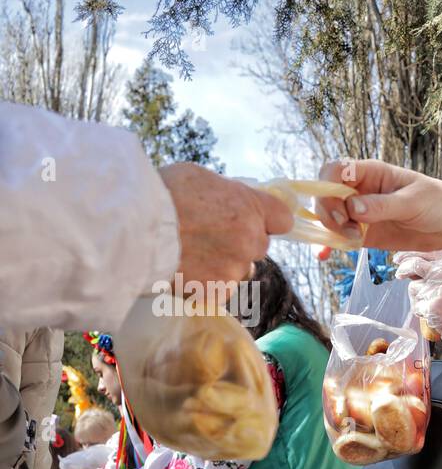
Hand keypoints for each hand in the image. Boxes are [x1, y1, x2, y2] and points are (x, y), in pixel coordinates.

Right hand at [158, 164, 293, 300]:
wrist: (132, 228)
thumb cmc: (160, 193)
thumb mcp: (198, 177)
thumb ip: (225, 195)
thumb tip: (229, 203)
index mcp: (250, 208)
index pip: (282, 218)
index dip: (268, 220)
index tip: (254, 220)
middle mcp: (250, 240)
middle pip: (258, 246)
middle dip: (240, 242)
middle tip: (207, 236)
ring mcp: (235, 269)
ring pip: (239, 270)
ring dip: (223, 265)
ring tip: (190, 254)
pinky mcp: (217, 291)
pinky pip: (220, 289)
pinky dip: (206, 283)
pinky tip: (184, 270)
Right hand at [315, 160, 441, 256]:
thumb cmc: (436, 203)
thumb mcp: (413, 202)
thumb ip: (383, 205)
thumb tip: (353, 208)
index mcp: (370, 173)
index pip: (336, 170)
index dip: (328, 184)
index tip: (339, 204)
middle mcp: (359, 191)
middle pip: (326, 195)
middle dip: (327, 211)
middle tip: (344, 226)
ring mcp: (358, 213)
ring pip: (328, 218)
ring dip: (329, 230)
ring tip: (352, 241)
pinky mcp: (362, 234)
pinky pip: (338, 238)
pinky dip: (328, 246)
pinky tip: (323, 255)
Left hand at [394, 251, 441, 361]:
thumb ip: (441, 275)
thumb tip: (413, 268)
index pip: (427, 255)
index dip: (411, 256)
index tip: (400, 259)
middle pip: (415, 266)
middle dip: (404, 269)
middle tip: (399, 274)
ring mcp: (437, 290)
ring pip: (413, 288)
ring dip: (418, 298)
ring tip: (434, 307)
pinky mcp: (431, 306)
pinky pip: (416, 306)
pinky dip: (422, 312)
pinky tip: (436, 316)